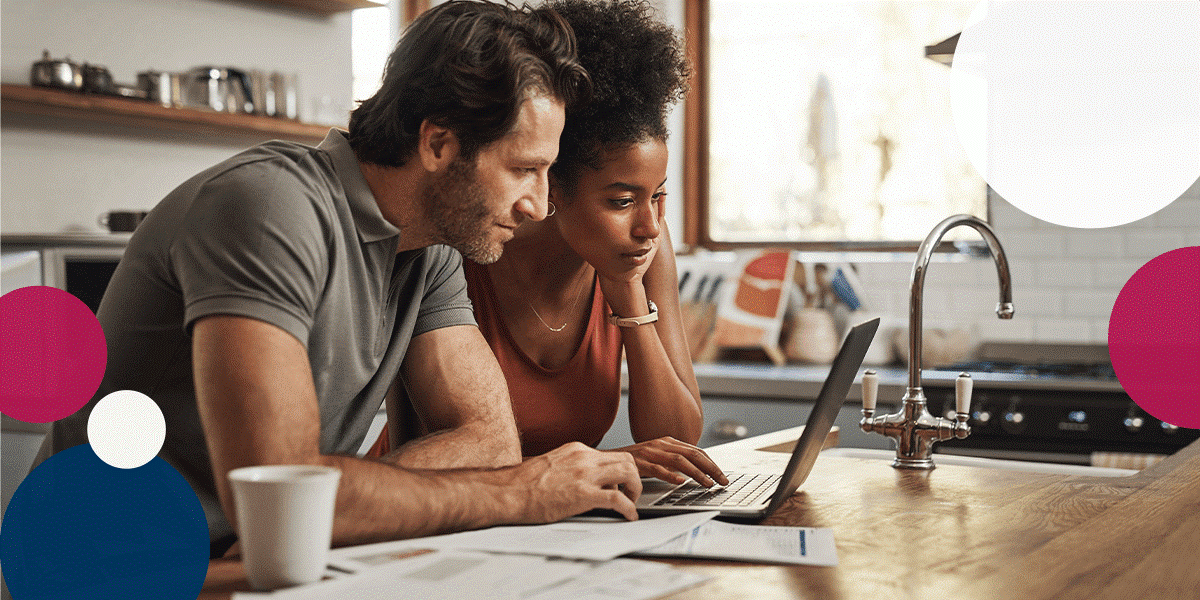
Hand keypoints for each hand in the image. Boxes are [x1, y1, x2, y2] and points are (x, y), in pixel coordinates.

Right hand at [514, 442, 641, 521]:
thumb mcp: (552, 465)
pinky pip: (618, 499)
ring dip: (635, 490)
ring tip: (631, 503)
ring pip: (628, 472)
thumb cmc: (522, 484)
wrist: (507, 492)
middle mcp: (583, 458)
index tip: (622, 483)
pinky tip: (629, 516)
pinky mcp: (582, 494)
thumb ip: (572, 468)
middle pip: (627, 459)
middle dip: (634, 477)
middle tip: (631, 493)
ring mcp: (584, 475)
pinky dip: (629, 509)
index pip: (612, 455)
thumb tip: (584, 481)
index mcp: (576, 450)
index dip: (621, 471)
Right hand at [610, 437, 728, 486]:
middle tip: (722, 481)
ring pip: (679, 461)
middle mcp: (661, 444)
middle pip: (693, 454)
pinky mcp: (639, 463)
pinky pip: (657, 469)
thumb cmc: (633, 461)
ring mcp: (650, 452)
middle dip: (711, 468)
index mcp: (667, 442)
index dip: (711, 463)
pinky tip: (680, 482)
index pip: (696, 451)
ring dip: (697, 473)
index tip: (722, 475)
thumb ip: (672, 461)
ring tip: (707, 484)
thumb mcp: (656, 457)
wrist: (606, 459)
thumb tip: (693, 472)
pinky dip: (670, 475)